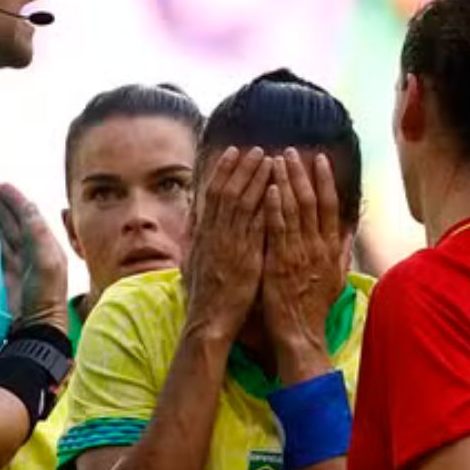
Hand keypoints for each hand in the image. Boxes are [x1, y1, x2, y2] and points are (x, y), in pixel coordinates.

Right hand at [0, 181, 68, 334]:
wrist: (35, 330)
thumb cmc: (45, 297)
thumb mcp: (47, 262)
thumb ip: (37, 233)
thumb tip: (26, 206)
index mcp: (44, 245)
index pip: (27, 214)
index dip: (13, 198)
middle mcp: (30, 252)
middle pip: (11, 221)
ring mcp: (14, 264)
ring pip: (0, 234)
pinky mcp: (0, 276)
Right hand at [182, 147, 272, 341]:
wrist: (209, 320)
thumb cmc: (203, 295)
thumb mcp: (191, 260)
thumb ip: (195, 236)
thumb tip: (195, 215)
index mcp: (204, 233)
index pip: (213, 192)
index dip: (225, 169)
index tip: (234, 151)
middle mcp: (217, 234)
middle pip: (230, 191)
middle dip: (244, 168)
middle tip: (257, 148)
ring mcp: (232, 245)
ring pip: (244, 203)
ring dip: (258, 179)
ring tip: (270, 160)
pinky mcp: (247, 258)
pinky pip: (258, 226)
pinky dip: (267, 206)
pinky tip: (277, 191)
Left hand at [262, 150, 348, 383]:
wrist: (301, 334)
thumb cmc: (314, 307)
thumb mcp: (337, 276)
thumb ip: (343, 249)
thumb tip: (350, 227)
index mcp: (330, 247)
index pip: (329, 205)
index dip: (325, 180)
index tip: (319, 158)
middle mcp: (317, 246)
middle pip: (311, 201)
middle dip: (301, 173)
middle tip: (291, 151)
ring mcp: (299, 253)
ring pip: (293, 210)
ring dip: (284, 183)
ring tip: (276, 160)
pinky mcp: (280, 262)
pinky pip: (277, 229)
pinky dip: (274, 207)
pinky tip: (268, 188)